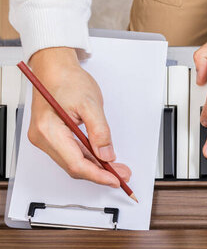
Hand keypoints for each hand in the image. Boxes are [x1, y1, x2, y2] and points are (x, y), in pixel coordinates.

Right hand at [28, 47, 130, 186]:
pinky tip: (103, 160)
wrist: (56, 69)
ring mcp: (45, 139)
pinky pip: (71, 154)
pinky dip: (88, 159)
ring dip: (95, 168)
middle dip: (100, 173)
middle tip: (122, 175)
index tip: (115, 179)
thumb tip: (107, 155)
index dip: (98, 175)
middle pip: (74, 166)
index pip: (75, 163)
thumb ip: (100, 132)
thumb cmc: (68, 81)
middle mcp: (43, 138)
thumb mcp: (91, 104)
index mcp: (50, 130)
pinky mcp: (51, 137)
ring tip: (117, 169)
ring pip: (73, 162)